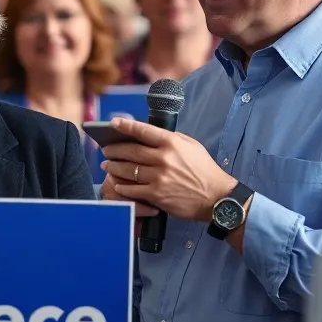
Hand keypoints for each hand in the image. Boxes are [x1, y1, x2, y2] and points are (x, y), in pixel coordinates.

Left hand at [100, 117, 236, 221]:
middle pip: (130, 151)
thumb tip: (150, 134)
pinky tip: (117, 183)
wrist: (216, 197)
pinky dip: (122, 186)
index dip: (125, 126)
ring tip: (107, 164)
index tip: (113, 123)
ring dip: (113, 166)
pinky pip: (132, 189)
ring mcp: (159, 178)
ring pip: (128, 170)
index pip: (143, 130)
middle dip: (113, 149)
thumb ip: (171, 139)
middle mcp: (163, 159)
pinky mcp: (157, 195)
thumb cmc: (204, 170)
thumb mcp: (191, 146)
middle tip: (105, 149)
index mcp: (172, 143)